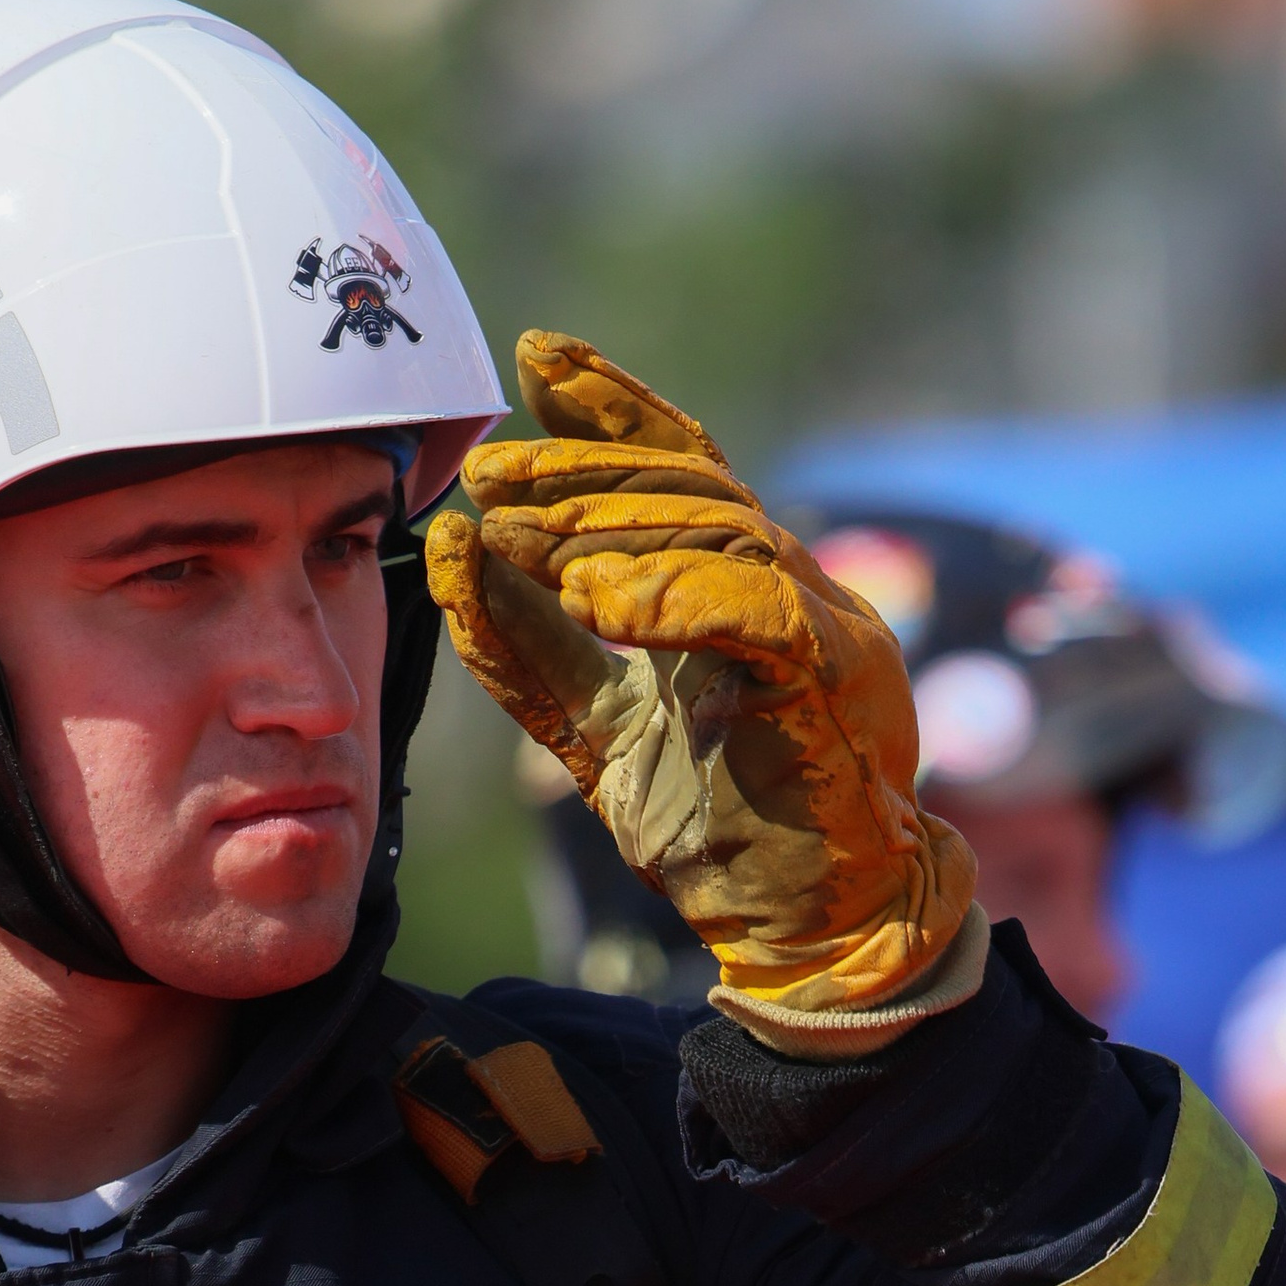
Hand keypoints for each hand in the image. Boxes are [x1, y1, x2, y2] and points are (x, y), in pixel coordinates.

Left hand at [425, 334, 981, 1048]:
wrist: (807, 925)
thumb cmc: (716, 827)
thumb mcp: (593, 730)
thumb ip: (529, 650)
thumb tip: (450, 553)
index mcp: (734, 587)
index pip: (679, 465)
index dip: (611, 403)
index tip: (534, 360)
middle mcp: (785, 585)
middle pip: (688, 484)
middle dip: (580, 469)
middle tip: (489, 471)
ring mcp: (822, 623)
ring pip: (719, 530)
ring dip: (611, 526)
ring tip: (520, 533)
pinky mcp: (836, 678)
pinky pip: (758, 611)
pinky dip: (677, 597)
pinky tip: (598, 597)